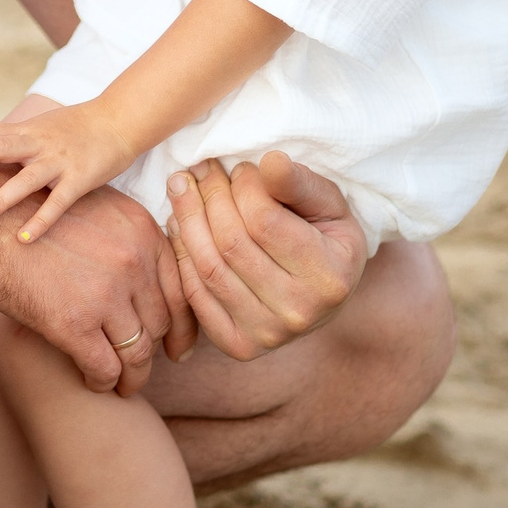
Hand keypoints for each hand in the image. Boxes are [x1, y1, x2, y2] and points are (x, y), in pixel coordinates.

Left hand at [0, 100, 141, 241]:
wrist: (120, 120)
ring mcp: (58, 160)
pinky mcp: (79, 179)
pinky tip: (23, 239)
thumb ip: (11, 141)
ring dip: (0, 197)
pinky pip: (57, 203)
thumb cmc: (75, 127)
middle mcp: (37, 142)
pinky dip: (41, 221)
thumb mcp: (39, 128)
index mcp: (25, 130)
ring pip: (25, 179)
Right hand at [0, 186, 191, 395]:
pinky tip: (93, 383)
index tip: (176, 347)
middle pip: (161, 322)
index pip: (180, 289)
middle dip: (156, 352)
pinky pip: (105, 368)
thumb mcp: (90, 208)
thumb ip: (123, 237)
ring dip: (133, 376)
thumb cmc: (26, 212)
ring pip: (138, 353)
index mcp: (142, 231)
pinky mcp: (74, 324)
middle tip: (143, 368)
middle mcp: (134, 262)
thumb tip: (141, 272)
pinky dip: (103, 382)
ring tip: (123, 387)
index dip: (183, 325)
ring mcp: (106, 294)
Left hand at [165, 153, 368, 358]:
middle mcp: (298, 313)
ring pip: (208, 269)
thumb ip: (299, 183)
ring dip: (187, 220)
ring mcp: (266, 335)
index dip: (243, 185)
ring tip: (182, 186)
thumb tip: (269, 161)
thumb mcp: (328, 205)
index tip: (240, 167)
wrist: (324, 294)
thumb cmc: (325, 237)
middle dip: (209, 196)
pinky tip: (179, 223)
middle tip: (201, 169)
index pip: (264, 221)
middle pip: (231, 244)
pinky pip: (195, 295)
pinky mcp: (239, 346)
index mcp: (328, 278)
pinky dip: (181, 255)